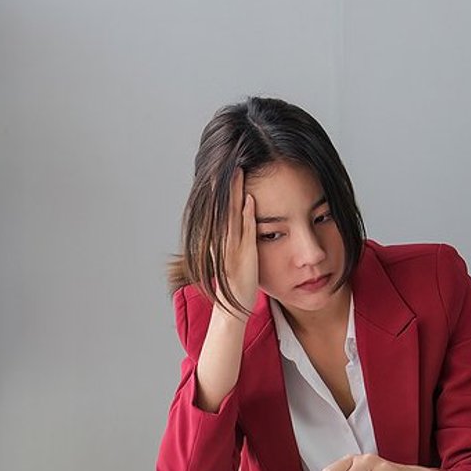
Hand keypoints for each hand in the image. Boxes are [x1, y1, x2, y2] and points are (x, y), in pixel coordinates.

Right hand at [217, 168, 258, 315]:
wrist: (232, 307)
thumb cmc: (235, 282)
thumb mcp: (230, 257)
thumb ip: (232, 239)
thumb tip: (238, 222)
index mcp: (220, 239)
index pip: (221, 209)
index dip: (223, 189)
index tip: (225, 170)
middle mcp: (223, 241)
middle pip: (224, 206)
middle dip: (228, 184)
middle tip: (231, 162)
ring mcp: (232, 247)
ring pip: (232, 214)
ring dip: (235, 193)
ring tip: (238, 173)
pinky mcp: (244, 255)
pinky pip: (245, 232)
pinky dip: (246, 215)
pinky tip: (250, 201)